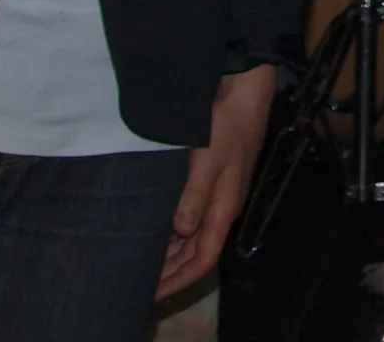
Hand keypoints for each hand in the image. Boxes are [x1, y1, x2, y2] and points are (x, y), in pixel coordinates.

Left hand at [156, 64, 273, 299]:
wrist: (245, 88)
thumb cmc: (226, 123)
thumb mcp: (208, 160)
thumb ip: (194, 197)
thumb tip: (181, 231)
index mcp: (225, 206)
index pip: (204, 258)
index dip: (180, 280)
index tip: (151, 295)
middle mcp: (224, 204)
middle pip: (198, 251)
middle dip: (171, 271)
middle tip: (137, 283)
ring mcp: (220, 190)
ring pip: (194, 235)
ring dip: (171, 252)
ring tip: (141, 260)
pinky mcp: (213, 177)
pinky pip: (191, 216)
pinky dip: (173, 230)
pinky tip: (154, 227)